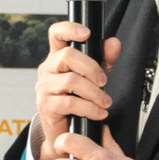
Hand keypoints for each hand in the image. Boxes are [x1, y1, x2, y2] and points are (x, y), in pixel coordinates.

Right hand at [34, 20, 121, 159]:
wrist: (63, 130)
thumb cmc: (76, 100)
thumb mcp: (93, 77)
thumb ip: (104, 59)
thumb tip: (114, 43)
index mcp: (57, 57)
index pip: (56, 34)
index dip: (69, 29)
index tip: (86, 34)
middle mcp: (47, 69)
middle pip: (66, 56)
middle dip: (91, 67)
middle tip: (104, 81)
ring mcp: (44, 87)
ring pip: (71, 81)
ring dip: (94, 92)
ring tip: (105, 102)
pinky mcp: (46, 106)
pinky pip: (70, 103)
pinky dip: (89, 108)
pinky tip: (99, 113)